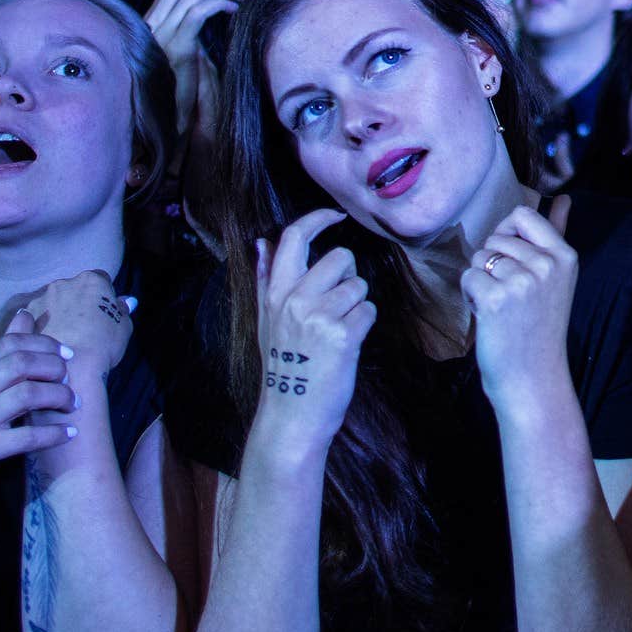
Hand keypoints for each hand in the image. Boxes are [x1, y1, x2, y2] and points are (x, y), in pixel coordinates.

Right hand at [0, 311, 75, 531]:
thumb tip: (25, 318)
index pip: (8, 344)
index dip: (44, 344)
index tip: (66, 354)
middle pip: (20, 362)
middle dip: (54, 367)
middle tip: (70, 380)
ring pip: (26, 394)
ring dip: (59, 396)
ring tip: (72, 405)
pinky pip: (25, 436)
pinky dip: (53, 433)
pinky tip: (68, 434)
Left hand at [26, 268, 133, 377]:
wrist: (70, 368)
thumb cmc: (103, 344)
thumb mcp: (123, 327)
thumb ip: (123, 310)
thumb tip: (127, 301)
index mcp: (90, 281)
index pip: (100, 279)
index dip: (104, 295)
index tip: (104, 312)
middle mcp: (63, 284)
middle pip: (74, 288)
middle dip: (78, 301)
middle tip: (85, 324)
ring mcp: (41, 300)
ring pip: (53, 302)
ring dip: (58, 312)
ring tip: (66, 336)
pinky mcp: (25, 319)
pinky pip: (36, 317)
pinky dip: (43, 325)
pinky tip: (52, 340)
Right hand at [144, 0, 246, 123]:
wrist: (167, 113)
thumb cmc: (177, 79)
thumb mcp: (177, 42)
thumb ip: (175, 16)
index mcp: (153, 19)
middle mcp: (154, 23)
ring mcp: (164, 34)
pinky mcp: (178, 47)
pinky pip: (198, 12)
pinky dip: (219, 4)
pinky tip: (233, 11)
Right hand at [251, 208, 375, 459]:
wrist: (292, 415)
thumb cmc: (285, 367)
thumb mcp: (267, 321)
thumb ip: (266, 280)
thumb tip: (263, 242)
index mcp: (274, 293)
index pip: (293, 238)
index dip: (318, 219)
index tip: (335, 215)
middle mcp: (293, 300)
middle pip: (340, 258)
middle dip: (349, 276)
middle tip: (338, 306)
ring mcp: (318, 317)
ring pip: (359, 286)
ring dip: (357, 305)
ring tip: (339, 330)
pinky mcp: (342, 336)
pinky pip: (369, 311)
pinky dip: (364, 325)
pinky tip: (347, 345)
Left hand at [465, 197, 579, 410]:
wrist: (533, 376)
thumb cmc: (540, 325)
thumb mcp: (557, 276)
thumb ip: (557, 232)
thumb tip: (563, 197)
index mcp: (564, 256)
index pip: (523, 215)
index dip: (508, 235)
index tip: (514, 261)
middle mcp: (546, 265)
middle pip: (496, 237)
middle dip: (493, 263)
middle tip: (511, 295)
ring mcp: (522, 282)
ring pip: (479, 257)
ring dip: (481, 280)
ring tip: (501, 306)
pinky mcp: (495, 299)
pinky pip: (467, 276)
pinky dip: (471, 296)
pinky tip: (488, 315)